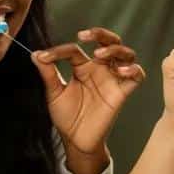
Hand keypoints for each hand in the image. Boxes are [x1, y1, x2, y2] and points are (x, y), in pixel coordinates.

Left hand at [34, 28, 145, 165]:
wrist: (75, 140)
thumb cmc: (66, 117)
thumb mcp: (54, 93)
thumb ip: (48, 73)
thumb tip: (35, 54)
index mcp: (83, 67)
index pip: (75, 50)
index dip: (59, 51)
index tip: (45, 57)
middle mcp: (100, 70)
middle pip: (109, 42)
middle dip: (101, 33)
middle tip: (85, 35)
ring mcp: (112, 80)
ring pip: (126, 54)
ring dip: (115, 49)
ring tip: (100, 54)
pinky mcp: (121, 93)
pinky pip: (137, 76)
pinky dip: (133, 70)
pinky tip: (120, 70)